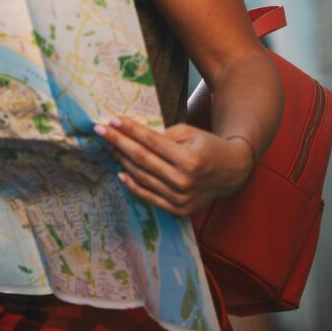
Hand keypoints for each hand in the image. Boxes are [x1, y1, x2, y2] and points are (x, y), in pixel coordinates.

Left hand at [94, 116, 254, 215]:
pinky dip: (132, 185)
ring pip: (142, 177)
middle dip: (118, 142)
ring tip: (109, 147)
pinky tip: (120, 171)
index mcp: (190, 160)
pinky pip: (149, 196)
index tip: (111, 120)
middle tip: (99, 131)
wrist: (232, 172)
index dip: (129, 130)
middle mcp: (184, 181)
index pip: (151, 142)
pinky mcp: (178, 209)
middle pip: (141, 159)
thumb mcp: (189, 133)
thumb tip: (130, 134)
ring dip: (121, 161)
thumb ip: (161, 136)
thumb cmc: (208, 146)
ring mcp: (180, 198)